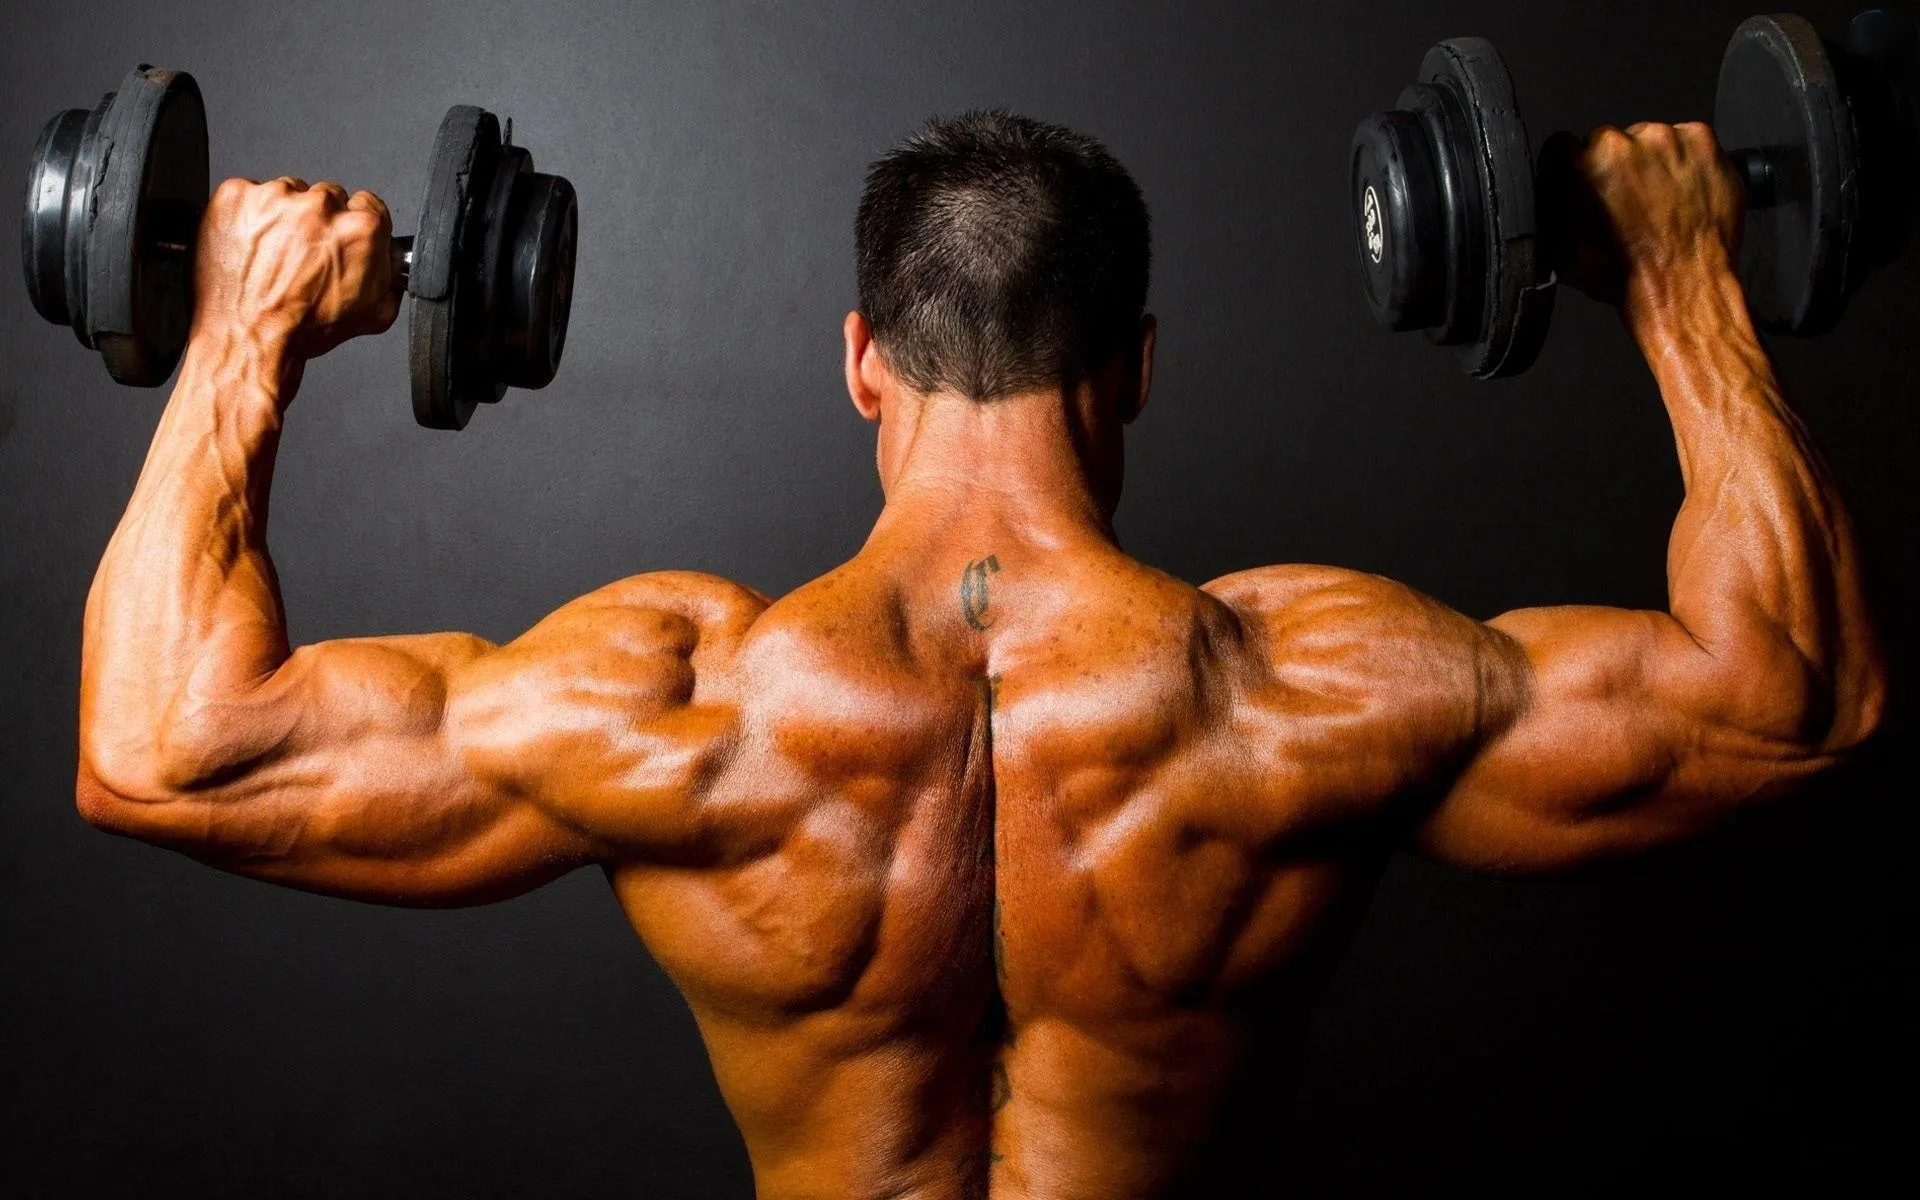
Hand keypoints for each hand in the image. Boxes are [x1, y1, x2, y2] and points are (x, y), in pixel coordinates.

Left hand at [191, 176, 400, 360]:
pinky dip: (249, 216)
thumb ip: (390, 276)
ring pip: (287, 193)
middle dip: (318, 222)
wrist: (250, 338)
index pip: (367, 203)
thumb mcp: (374, 315)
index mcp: (359, 229)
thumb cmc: (304, 329)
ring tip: (274, 254)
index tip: (339, 238)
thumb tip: (388, 259)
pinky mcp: (237, 197)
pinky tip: (252, 246)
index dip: (354, 224)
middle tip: (304, 255)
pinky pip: (249, 194)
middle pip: (327, 197)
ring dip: (283, 217)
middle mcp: (319, 208)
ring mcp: (274, 199)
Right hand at [1541, 122, 1745, 312]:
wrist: (1680, 285)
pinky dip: (1688, 162)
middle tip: (1629, 199)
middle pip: (1613, 140)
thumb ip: (1549, 211)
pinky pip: (1690, 141)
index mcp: (1584, 162)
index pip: (1565, 146)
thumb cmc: (1624, 273)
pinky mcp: (1703, 143)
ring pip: (1653, 139)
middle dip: (1617, 165)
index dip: (1574, 166)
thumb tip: (1545, 196)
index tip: (1585, 180)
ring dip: (1653, 162)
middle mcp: (1626, 142)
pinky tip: (1684, 192)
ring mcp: (1669, 139)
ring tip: (1661, 200)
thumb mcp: (1559, 250)